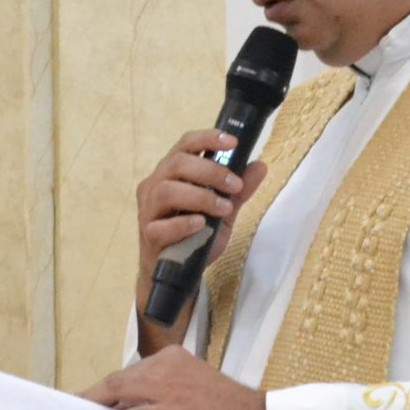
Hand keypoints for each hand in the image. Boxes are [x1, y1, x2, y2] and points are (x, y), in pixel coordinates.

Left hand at [80, 346, 278, 409]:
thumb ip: (167, 394)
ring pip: (119, 393)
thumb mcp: (196, 392)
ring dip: (93, 407)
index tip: (87, 398)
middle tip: (70, 407)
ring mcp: (170, 389)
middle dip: (92, 395)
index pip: (131, 372)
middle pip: (119, 380)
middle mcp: (169, 366)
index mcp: (175, 358)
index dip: (107, 388)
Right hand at [133, 129, 267, 352]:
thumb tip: (260, 165)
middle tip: (234, 185)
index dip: (207, 137)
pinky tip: (201, 224)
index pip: (185, 144)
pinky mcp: (148, 235)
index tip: (233, 142)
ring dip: (200, 196)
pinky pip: (161, 226)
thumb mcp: (223, 211)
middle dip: (210, 171)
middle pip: (176, 163)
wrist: (180, 272)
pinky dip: (183, 223)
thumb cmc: (197, 235)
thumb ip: (239, 190)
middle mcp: (155, 185)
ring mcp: (148, 210)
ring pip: (166, 190)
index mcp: (172, 172)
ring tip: (224, 208)